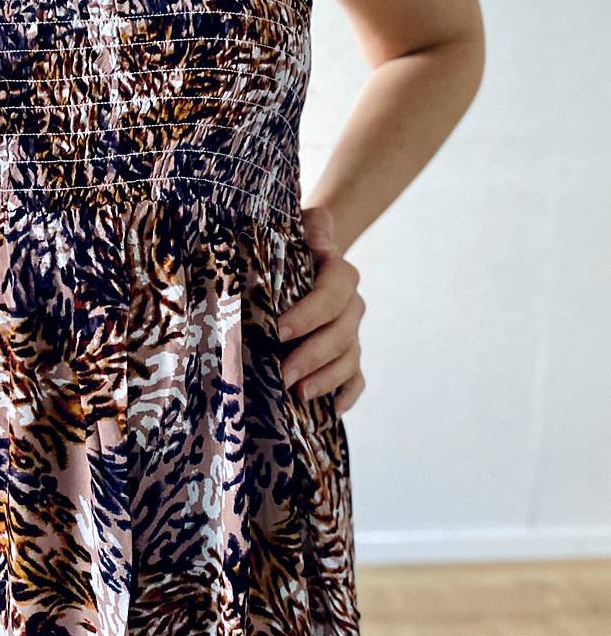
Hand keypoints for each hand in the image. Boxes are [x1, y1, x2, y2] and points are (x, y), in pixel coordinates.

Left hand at [276, 205, 366, 414]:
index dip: (308, 315)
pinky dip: (346, 395)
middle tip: (281, 374)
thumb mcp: (300, 224)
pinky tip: (330, 411)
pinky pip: (356, 380)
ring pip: (348, 360)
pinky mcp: (349, 355)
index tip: (279, 331)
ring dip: (324, 380)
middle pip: (340, 335)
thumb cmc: (294, 241)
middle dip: (311, 357)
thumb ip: (313, 226)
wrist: (309, 254)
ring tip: (297, 394)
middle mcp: (351, 305)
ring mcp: (352, 332)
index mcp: (340, 274)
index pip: (330, 297)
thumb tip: (318, 240)